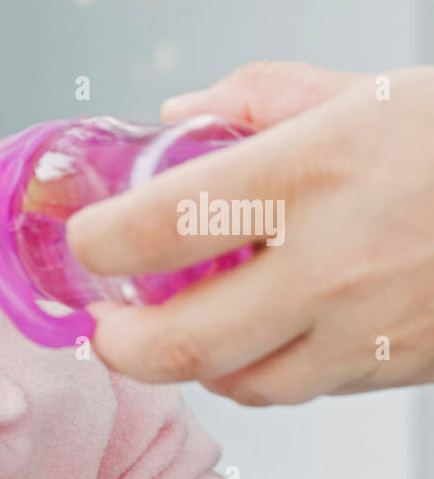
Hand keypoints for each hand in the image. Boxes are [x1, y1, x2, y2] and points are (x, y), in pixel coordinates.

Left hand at [65, 62, 433, 404]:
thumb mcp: (357, 89)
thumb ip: (253, 98)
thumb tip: (175, 113)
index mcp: (307, 174)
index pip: (156, 228)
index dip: (95, 245)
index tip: (83, 240)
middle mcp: (330, 262)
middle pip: (180, 345)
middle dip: (117, 345)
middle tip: (103, 326)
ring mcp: (365, 328)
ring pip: (238, 383)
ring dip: (189, 365)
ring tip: (173, 331)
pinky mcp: (394, 369)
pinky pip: (299, 389)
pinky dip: (258, 371)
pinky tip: (253, 337)